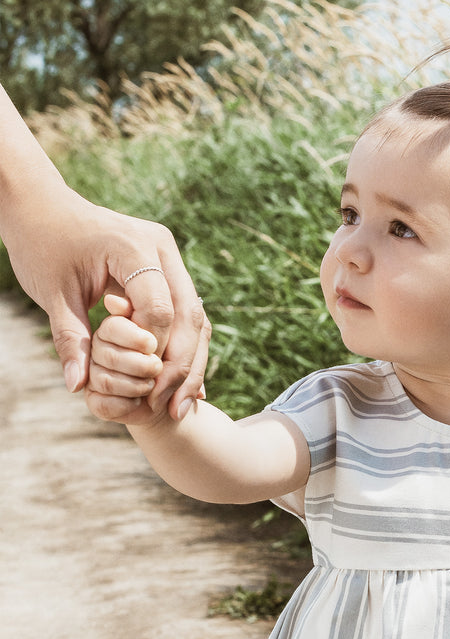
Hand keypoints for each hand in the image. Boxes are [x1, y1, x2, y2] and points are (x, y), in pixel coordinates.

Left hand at [5, 186, 207, 418]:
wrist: (43, 208)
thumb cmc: (42, 246)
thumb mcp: (51, 293)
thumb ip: (69, 338)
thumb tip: (79, 386)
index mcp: (134, 246)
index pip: (160, 309)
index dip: (156, 351)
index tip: (145, 387)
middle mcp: (162, 249)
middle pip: (190, 315)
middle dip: (184, 366)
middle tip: (176, 408)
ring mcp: (171, 258)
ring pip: (197, 318)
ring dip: (191, 363)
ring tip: (183, 404)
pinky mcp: (170, 270)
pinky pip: (187, 315)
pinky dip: (185, 350)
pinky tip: (183, 386)